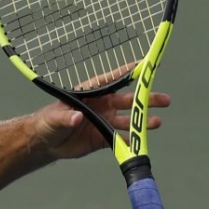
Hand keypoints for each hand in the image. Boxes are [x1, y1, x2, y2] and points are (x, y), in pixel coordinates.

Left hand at [31, 70, 171, 160]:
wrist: (45, 143)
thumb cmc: (47, 122)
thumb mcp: (54, 118)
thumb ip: (66, 118)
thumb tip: (77, 117)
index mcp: (90, 94)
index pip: (111, 80)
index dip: (128, 73)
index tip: (146, 66)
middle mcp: (101, 105)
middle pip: (127, 100)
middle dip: (145, 99)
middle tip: (164, 100)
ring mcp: (104, 121)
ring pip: (128, 120)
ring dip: (142, 121)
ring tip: (156, 122)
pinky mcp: (103, 138)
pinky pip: (120, 139)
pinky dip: (130, 141)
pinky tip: (140, 143)